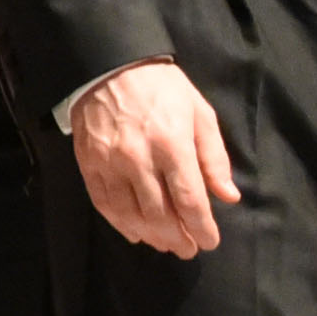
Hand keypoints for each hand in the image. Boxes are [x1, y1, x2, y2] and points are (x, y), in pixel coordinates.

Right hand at [68, 60, 238, 258]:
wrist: (109, 66)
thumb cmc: (162, 89)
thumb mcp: (199, 114)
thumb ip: (214, 157)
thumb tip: (227, 196)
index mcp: (172, 145)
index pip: (190, 200)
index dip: (202, 228)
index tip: (209, 242)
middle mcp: (140, 159)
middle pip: (160, 215)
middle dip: (178, 238)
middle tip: (188, 249)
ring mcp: (110, 163)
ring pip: (131, 215)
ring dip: (151, 237)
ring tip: (166, 244)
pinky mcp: (89, 163)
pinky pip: (104, 204)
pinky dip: (120, 224)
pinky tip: (135, 233)